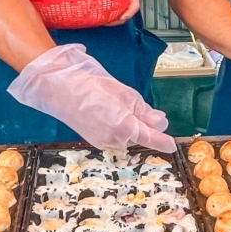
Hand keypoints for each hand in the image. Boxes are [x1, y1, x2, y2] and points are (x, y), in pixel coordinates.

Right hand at [10, 44, 175, 152]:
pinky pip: (113, 136)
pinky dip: (117, 127)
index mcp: (125, 126)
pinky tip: (109, 112)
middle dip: (144, 126)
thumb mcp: (123, 92)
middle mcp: (114, 138)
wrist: (57, 87)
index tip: (173, 146)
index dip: (164, 142)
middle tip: (143, 109)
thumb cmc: (91, 85)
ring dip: (130, 126)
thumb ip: (143, 111)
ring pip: (126, 136)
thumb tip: (160, 122)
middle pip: (139, 136)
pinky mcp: (92, 138)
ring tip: (118, 105)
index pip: (151, 138)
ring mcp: (101, 140)